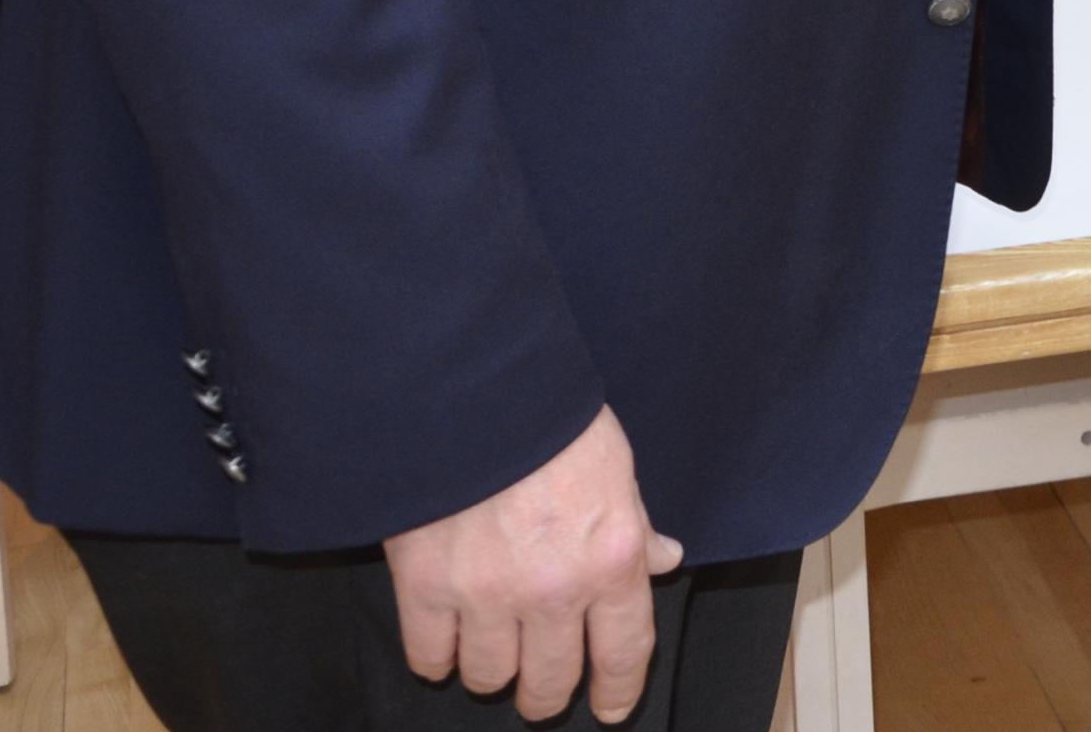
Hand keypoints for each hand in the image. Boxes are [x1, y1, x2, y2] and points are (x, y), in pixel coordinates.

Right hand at [384, 406, 682, 723]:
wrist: (475, 391)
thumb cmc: (552, 422)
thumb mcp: (617, 468)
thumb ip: (635, 526)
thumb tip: (662, 560)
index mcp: (611, 559)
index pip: (625, 651)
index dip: (618, 690)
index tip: (610, 708)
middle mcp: (554, 590)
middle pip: (551, 681)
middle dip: (548, 693)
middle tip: (542, 687)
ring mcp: (487, 595)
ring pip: (489, 676)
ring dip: (492, 671)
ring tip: (493, 649)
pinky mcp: (427, 587)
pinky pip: (430, 655)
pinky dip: (437, 654)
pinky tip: (446, 639)